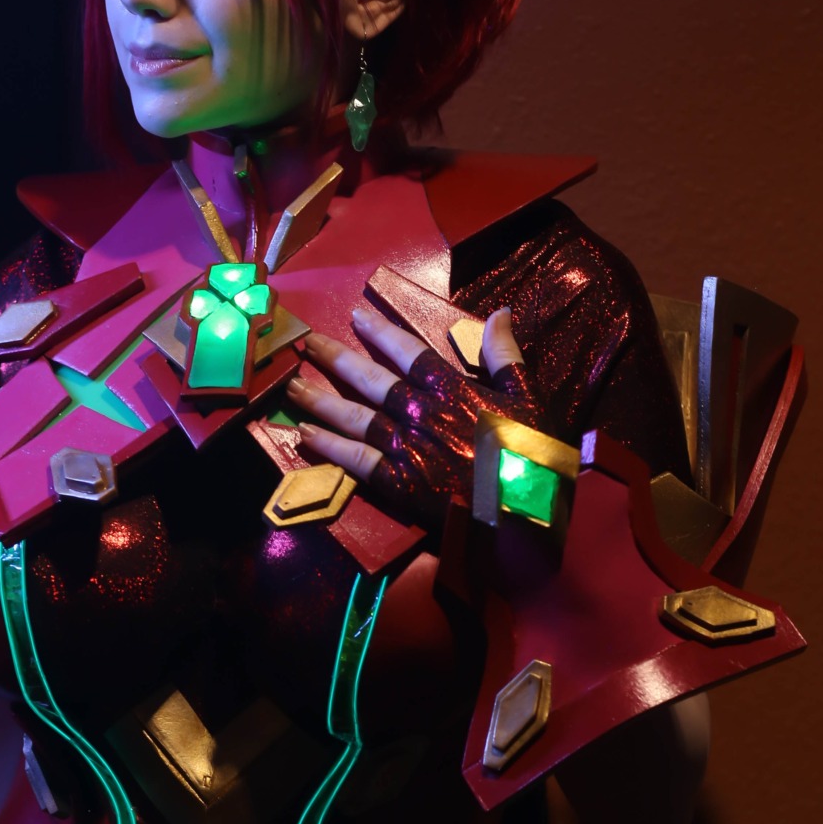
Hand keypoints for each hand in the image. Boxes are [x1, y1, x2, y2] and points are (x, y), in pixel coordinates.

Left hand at [286, 306, 526, 532]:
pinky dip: (330, 446)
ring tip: (292, 386)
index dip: (380, 333)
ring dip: (321, 399)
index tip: (355, 317)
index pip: (408, 352)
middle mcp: (420, 413)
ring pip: (355, 416)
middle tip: (306, 343)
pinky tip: (305, 434)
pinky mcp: (398, 482)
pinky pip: (356, 460)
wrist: (522, 510)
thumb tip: (501, 312)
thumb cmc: (530, 454)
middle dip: (336, 359)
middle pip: (370, 379)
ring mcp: (406, 447)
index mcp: (451, 389)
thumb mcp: (529, 397)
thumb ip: (507, 355)